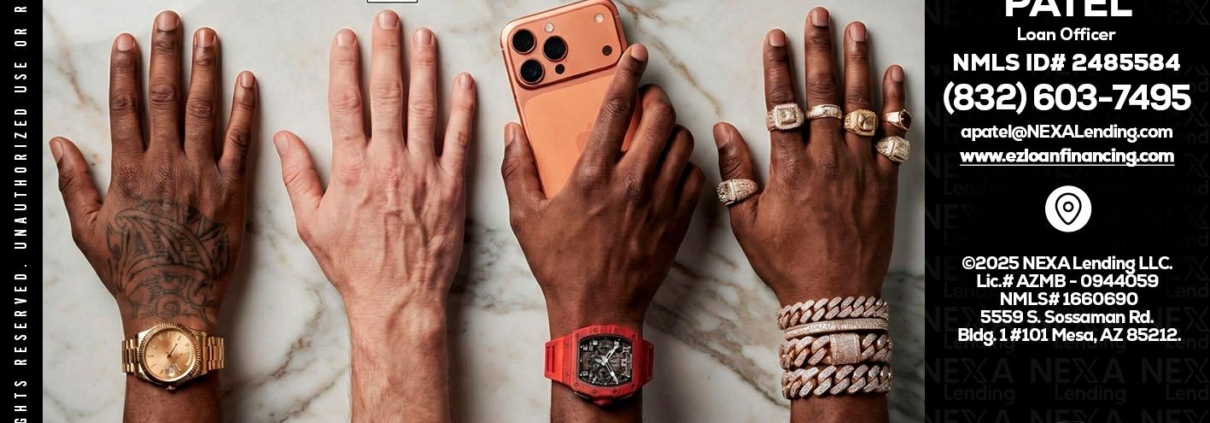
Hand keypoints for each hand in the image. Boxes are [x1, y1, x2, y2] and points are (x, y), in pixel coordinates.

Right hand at [51, 11, 256, 334]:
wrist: (173, 300)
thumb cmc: (129, 269)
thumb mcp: (87, 228)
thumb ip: (75, 181)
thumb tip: (60, 143)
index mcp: (130, 170)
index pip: (127, 107)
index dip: (126, 70)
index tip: (128, 41)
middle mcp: (168, 164)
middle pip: (167, 98)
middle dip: (167, 55)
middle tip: (170, 21)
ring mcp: (204, 175)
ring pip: (205, 111)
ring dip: (207, 69)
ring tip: (209, 37)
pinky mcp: (234, 190)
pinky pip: (242, 142)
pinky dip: (245, 109)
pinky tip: (249, 81)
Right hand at [274, 11, 476, 326]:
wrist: (397, 300)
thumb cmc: (355, 267)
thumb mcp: (312, 224)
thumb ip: (297, 176)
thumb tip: (284, 138)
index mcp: (351, 168)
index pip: (346, 103)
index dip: (346, 65)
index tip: (347, 38)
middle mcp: (388, 162)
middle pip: (387, 93)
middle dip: (387, 51)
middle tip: (388, 21)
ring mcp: (423, 171)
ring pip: (424, 107)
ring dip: (424, 67)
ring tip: (424, 37)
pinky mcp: (452, 186)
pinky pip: (460, 138)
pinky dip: (463, 107)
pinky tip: (464, 81)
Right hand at [502, 45, 703, 335]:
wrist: (597, 312)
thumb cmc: (561, 267)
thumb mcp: (525, 217)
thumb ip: (517, 169)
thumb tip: (513, 135)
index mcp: (591, 175)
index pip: (615, 107)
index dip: (627, 73)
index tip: (635, 58)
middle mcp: (630, 182)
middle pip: (660, 117)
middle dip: (656, 98)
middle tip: (646, 101)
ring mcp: (659, 201)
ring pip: (682, 143)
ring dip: (671, 130)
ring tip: (657, 134)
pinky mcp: (678, 221)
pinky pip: (694, 176)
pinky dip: (685, 165)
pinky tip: (669, 169)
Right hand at [714, 8, 906, 303]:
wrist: (834, 296)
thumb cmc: (789, 263)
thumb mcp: (747, 223)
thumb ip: (735, 173)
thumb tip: (723, 132)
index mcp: (791, 168)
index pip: (783, 104)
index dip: (779, 67)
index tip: (777, 39)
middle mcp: (827, 160)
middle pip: (824, 92)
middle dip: (820, 50)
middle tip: (818, 19)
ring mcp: (860, 168)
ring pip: (861, 104)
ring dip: (859, 63)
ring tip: (857, 32)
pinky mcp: (885, 182)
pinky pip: (895, 134)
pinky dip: (897, 103)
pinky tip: (896, 76)